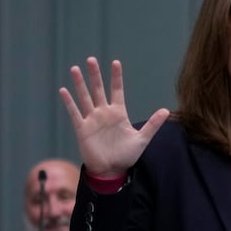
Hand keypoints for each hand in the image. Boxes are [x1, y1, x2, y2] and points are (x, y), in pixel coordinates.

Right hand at [57, 58, 168, 178]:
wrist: (111, 171)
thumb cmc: (126, 156)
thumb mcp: (142, 139)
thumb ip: (152, 124)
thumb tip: (166, 110)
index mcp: (118, 113)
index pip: (117, 90)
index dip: (116, 77)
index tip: (116, 62)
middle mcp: (104, 113)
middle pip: (98, 89)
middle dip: (95, 75)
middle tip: (91, 59)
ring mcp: (92, 120)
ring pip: (85, 97)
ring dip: (80, 84)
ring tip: (75, 69)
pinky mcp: (82, 129)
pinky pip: (75, 113)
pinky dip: (69, 102)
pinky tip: (64, 91)